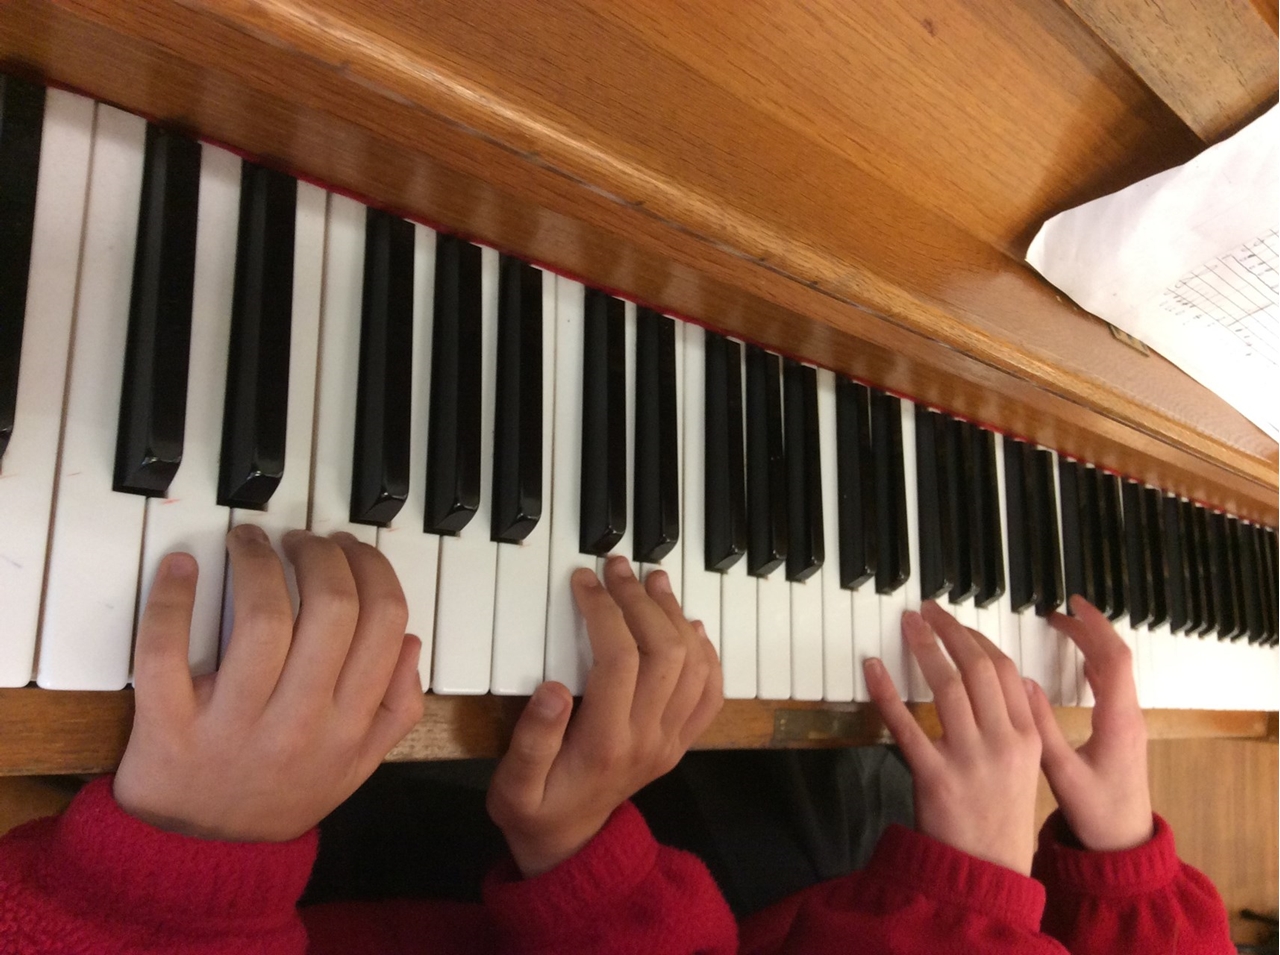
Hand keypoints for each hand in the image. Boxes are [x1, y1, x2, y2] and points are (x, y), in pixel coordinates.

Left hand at [113, 526, 424, 841]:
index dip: (372, 568)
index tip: (349, 550)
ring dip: (257, 561)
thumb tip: (410, 640)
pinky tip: (184, 567)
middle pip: (331, 609)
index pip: (384, 622)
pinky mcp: (168, 726)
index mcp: (351, 726)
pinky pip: (167, 652)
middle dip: (321, 554)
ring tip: (252, 542)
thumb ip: (396, 708)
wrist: (201, 860)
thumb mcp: (357, 766)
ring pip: (261, 619)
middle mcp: (301, 723)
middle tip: (303, 541)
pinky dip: (173, 600)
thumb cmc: (280, 798)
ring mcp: (234, 725)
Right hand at [486, 556, 723, 876]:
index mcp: (605, 743)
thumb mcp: (512, 786)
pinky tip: (687, 625)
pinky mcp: (680, 741)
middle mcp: (649, 738)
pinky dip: (706, 652)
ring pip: (694, 664)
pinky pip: (711, 692)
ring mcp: (671, 740)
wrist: (569, 847)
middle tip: (617, 567)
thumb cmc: (534, 809)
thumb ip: (531, 739)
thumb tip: (553, 688)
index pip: (619, 659)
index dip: (604, 610)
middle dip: (641, 600)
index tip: (583, 580)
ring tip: (652, 581)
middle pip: (665, 652)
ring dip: (675, 615)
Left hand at [865, 601, 1041, 873]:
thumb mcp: (1027, 766)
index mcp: (1027, 736)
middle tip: (928, 610)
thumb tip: (1016, 678)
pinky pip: (906, 726)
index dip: (977, 639)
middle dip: (950, 632)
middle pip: (977, 670)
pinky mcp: (934, 778)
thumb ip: (1023, 723)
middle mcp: (1002, 743)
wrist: (988, 871)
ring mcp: (969, 759)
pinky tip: (873, 668)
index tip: (957, 623)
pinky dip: (887, 693)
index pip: (1004, 670)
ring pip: (947, 688)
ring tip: (908, 625)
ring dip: (925, 649)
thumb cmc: (1001, 816)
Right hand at [1026, 595, 1153, 851]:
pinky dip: (1093, 664)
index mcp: (1117, 720)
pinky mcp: (1121, 731)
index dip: (1094, 628)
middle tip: (1058, 612)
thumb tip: (1023, 683)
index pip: (1113, 659)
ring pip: (1114, 670)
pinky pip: (1111, 685)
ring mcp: (1127, 722)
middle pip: (1115, 658)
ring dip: (1091, 645)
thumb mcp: (1061, 774)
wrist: (1125, 844)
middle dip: (1088, 629)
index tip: (1073, 605)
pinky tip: (1077, 662)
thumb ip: (1041, 728)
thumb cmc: (1097, 814)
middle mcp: (1127, 715)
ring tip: (1062, 629)